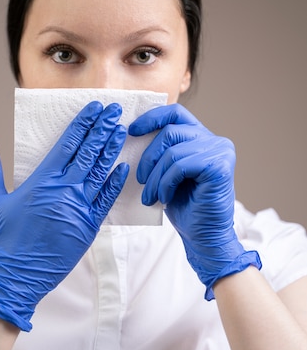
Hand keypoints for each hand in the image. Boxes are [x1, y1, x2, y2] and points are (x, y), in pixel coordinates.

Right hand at [0, 101, 128, 328]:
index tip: (95, 109)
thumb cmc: (0, 240)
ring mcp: (78, 209)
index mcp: (41, 181)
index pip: (68, 144)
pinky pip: (106, 201)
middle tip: (115, 111)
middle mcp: (63, 191)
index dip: (83, 124)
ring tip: (121, 131)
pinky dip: (114, 183)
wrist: (14, 278)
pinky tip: (122, 168)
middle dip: (103, 129)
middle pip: (88, 152)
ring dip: (111, 150)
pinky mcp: (88, 228)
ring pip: (100, 172)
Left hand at [129, 104, 260, 298]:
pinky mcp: (220, 166)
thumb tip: (130, 132)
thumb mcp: (165, 172)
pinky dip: (166, 183)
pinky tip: (164, 198)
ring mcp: (220, 151)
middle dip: (148, 157)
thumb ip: (159, 151)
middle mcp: (214, 140)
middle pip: (170, 131)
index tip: (131, 131)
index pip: (175, 113)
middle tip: (140, 181)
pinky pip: (180, 165)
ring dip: (156, 176)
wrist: (202, 237)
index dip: (151, 117)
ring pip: (172, 151)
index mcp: (201, 137)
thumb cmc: (182, 206)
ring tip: (151, 196)